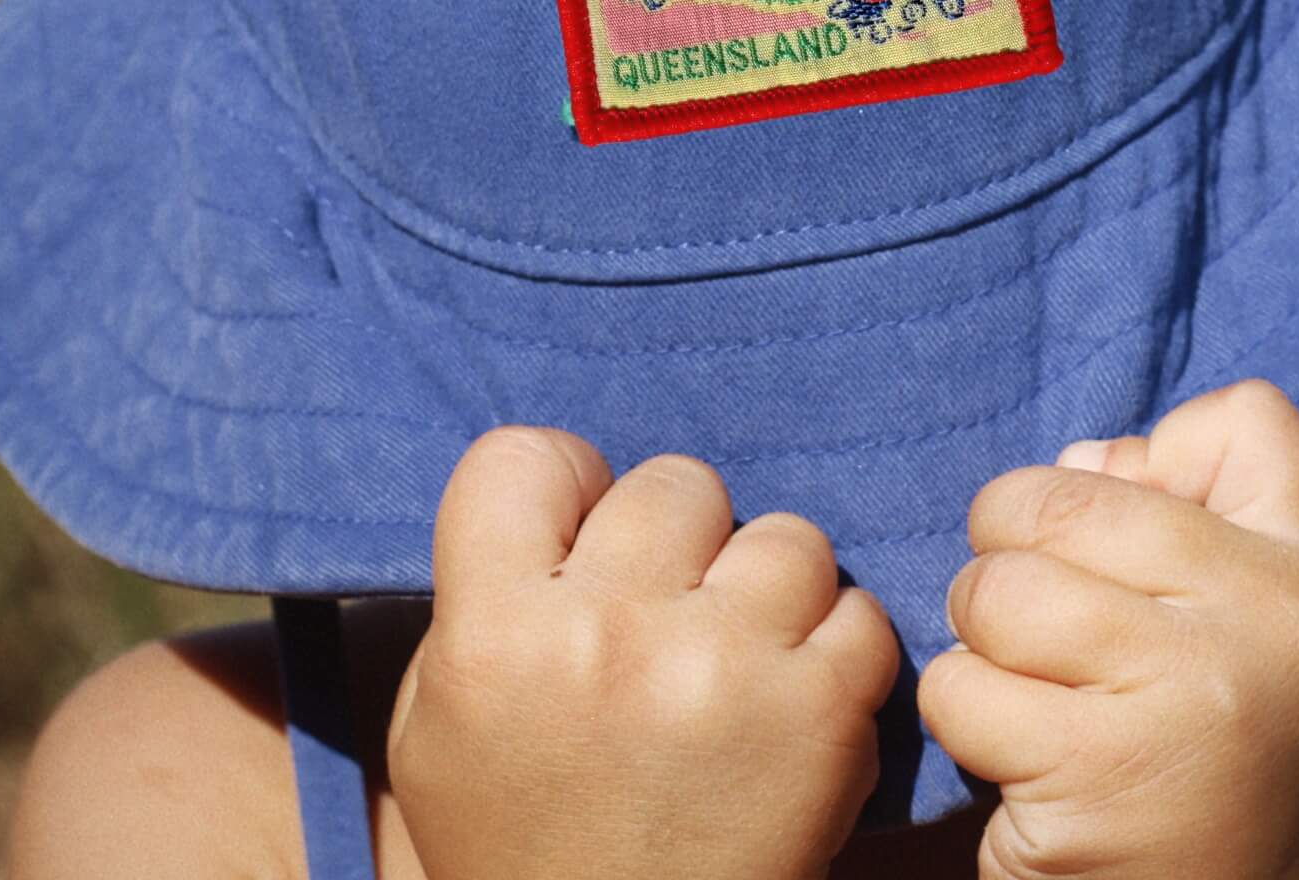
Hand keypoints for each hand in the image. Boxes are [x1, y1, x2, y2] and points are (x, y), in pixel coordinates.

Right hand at [388, 428, 898, 879]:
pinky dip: (839, 653)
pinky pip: (858, 611)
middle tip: (668, 616)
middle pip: (674, 482)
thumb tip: (565, 496)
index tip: (583, 535)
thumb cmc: (525, 846)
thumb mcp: (440, 729)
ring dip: (769, 593)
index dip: (564, 485)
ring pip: (782, 536)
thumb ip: (487, 595)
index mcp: (493, 636)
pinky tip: (795, 701)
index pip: (524, 456)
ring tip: (738, 663)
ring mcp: (719, 669)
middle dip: (680, 544)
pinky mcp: (819, 715)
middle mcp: (606, 635)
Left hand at [917, 381, 1298, 879]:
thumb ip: (1176, 497)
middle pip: (1062, 496)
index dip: (1162, 464)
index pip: (1249, 420)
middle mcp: (1273, 626)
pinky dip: (963, 717)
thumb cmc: (1202, 731)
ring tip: (1034, 688)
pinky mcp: (1099, 776)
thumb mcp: (1238, 611)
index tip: (1150, 547)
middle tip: (1047, 622)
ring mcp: (1191, 699)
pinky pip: (960, 686)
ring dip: (979, 639)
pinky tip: (1023, 759)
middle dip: (1012, 548)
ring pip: (994, 590)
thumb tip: (1078, 460)